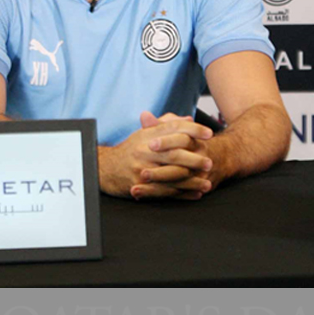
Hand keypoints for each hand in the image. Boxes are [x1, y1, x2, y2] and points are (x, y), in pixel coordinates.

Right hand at [98, 112, 213, 200]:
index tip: (209, 134)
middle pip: (174, 153)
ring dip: (191, 181)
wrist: (104, 168)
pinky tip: (194, 195)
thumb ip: (167, 125)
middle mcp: (145, 150)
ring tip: (206, 184)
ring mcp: (142, 169)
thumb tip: (188, 120)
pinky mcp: (140, 186)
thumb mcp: (145, 134)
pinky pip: (164, 191)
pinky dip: (181, 194)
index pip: (174, 129)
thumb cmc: (130, 150)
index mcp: (148, 136)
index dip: (193, 130)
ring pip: (171, 175)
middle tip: (209, 162)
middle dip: (194, 158)